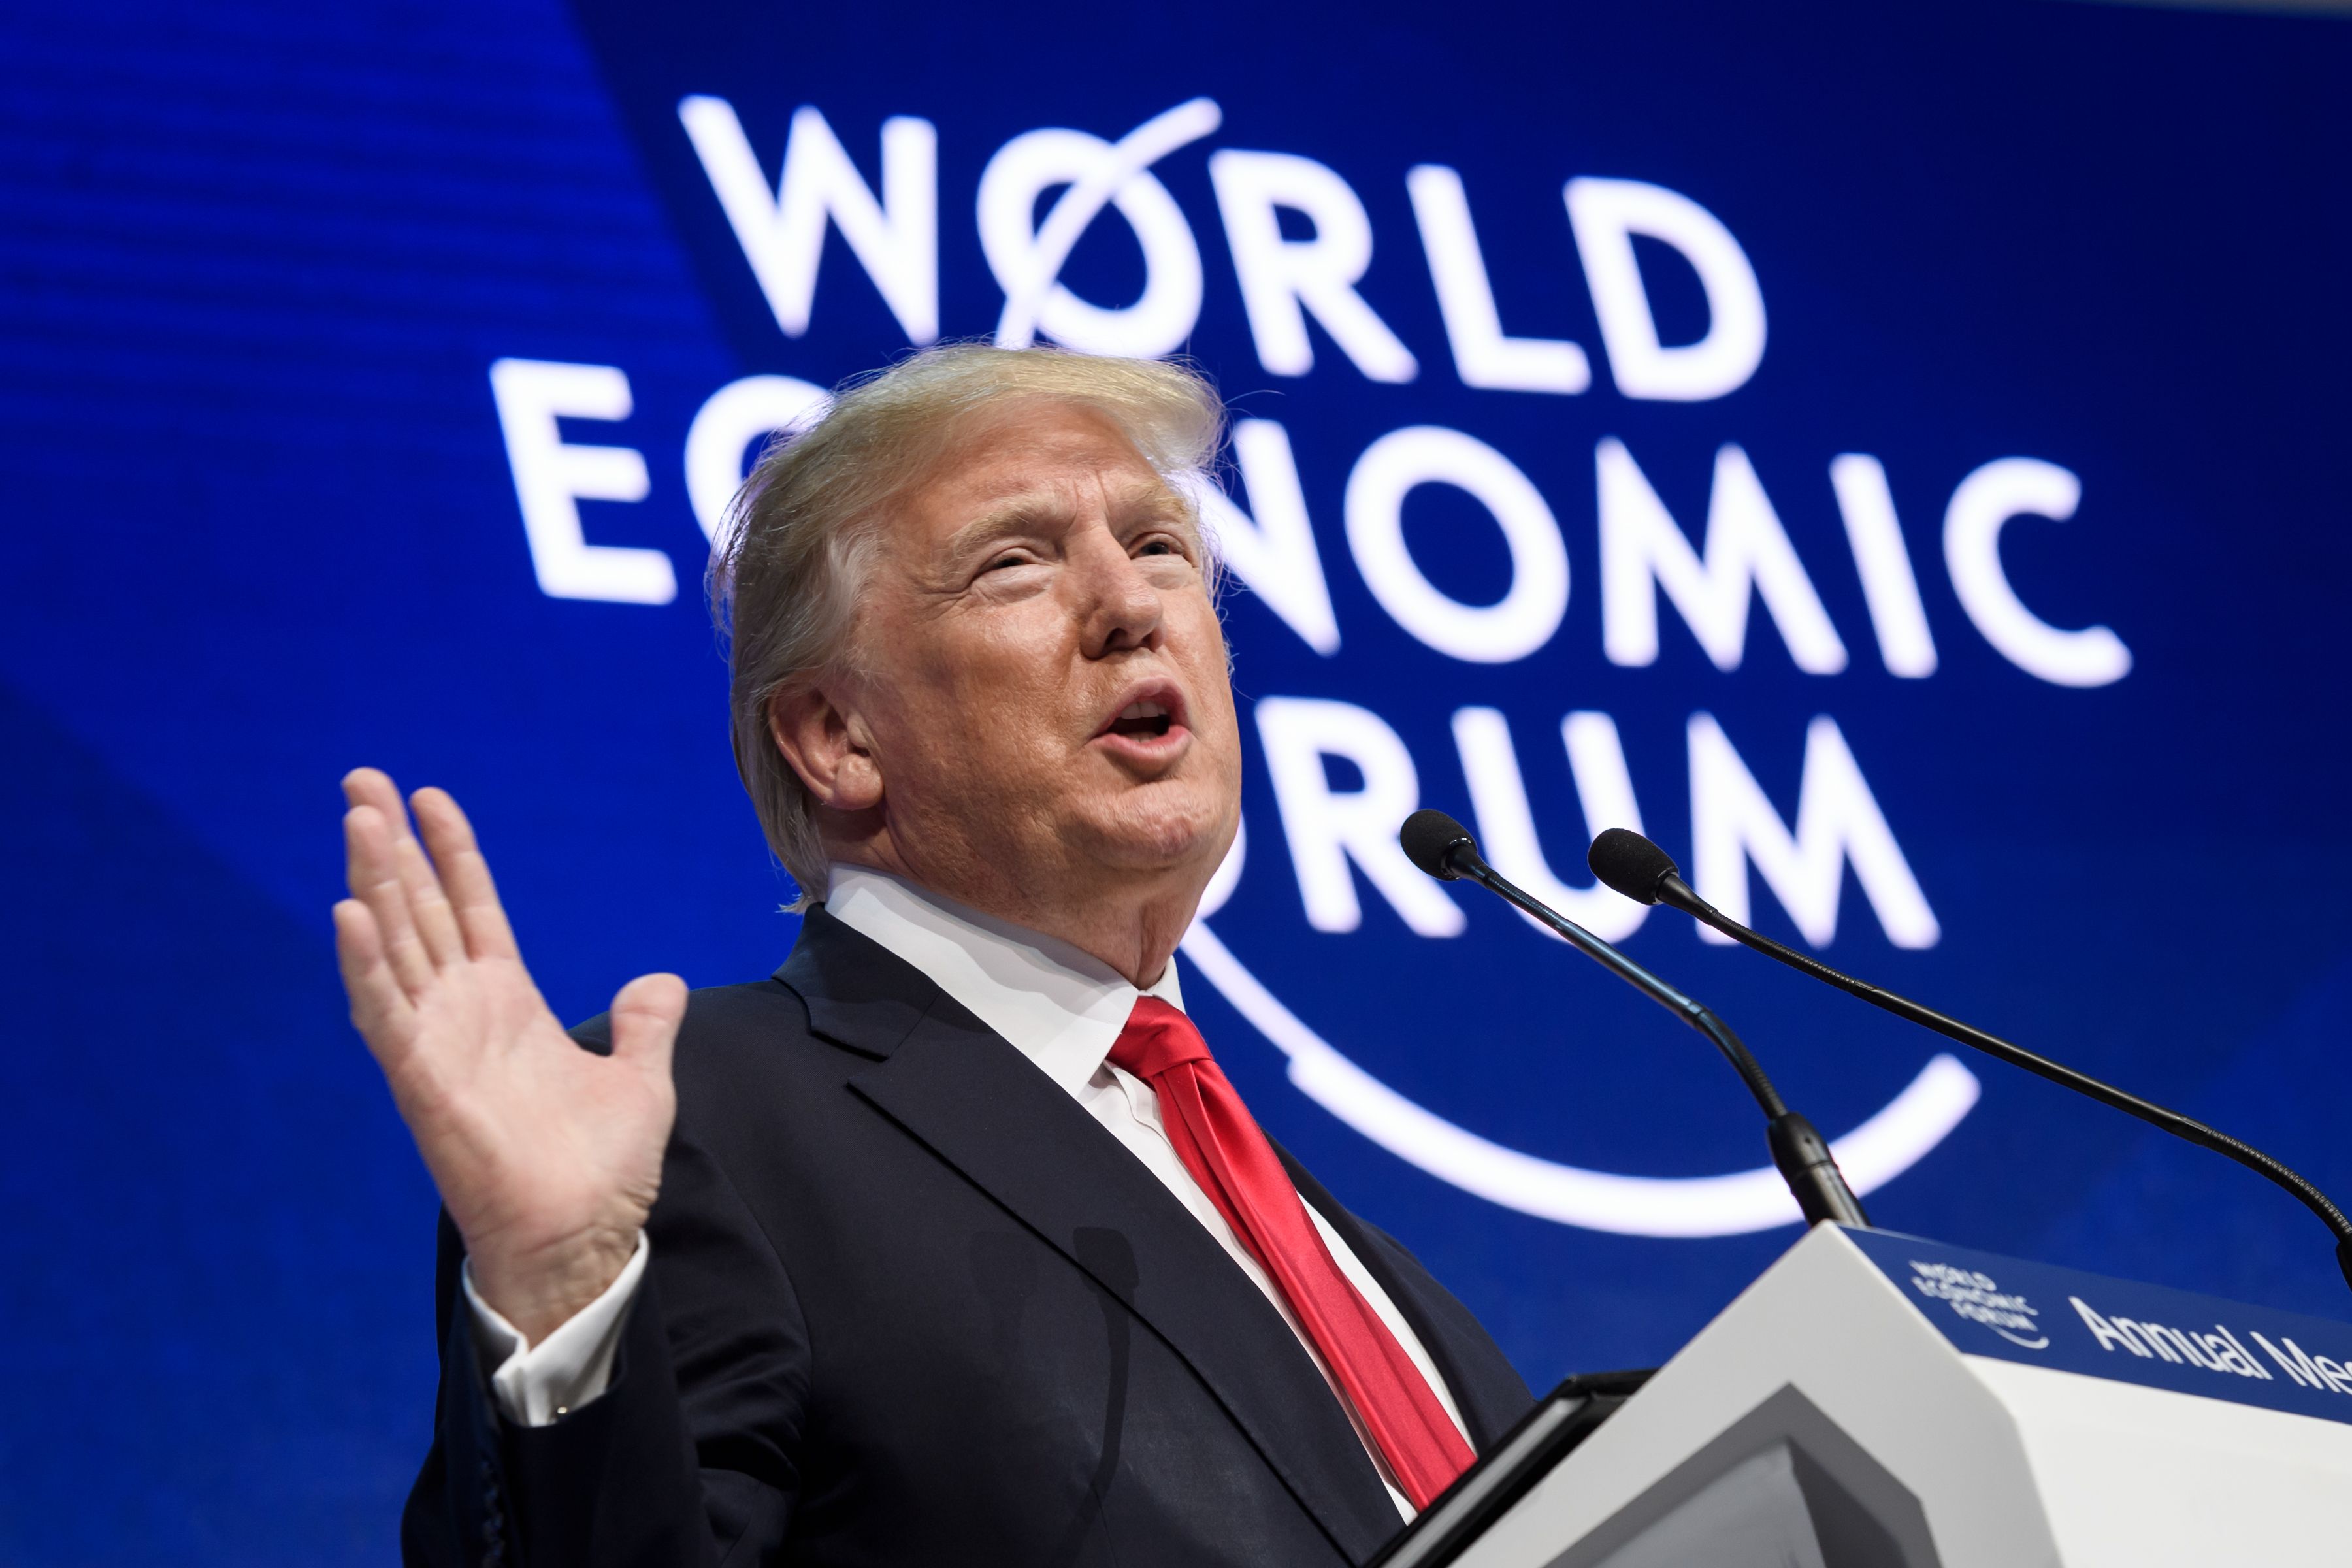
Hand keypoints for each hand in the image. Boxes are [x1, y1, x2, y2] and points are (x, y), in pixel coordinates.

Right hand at [333, 768, 683, 1343]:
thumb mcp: (642, 1080)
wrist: (582, 1241)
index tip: (429, 798)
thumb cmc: (603, 1172)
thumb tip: (658, 983)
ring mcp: (437, 1044)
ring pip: (395, 945)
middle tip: (361, 779)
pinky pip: (384, 1014)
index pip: (472, 910)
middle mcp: (464, 1014)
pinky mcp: (421, 1082)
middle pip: (421, 911)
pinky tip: (348, 913)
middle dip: (392, 846)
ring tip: (355, 817)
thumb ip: (644, 1025)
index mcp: (510, 1006)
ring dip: (373, 882)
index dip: (451, 854)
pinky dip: (365, 965)